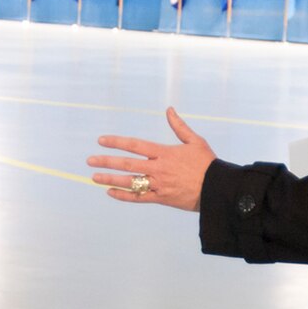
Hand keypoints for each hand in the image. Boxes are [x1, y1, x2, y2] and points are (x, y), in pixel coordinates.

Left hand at [89, 107, 214, 211]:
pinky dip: (123, 195)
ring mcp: (158, 185)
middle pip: (127, 164)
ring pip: (129, 181)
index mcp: (164, 153)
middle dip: (106, 161)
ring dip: (109, 178)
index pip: (135, 145)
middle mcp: (158, 168)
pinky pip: (138, 198)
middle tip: (90, 160)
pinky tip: (110, 192)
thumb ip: (179, 126)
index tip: (101, 140)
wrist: (217, 189)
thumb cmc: (208, 163)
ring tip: (93, 177)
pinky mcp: (161, 199)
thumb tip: (169, 110)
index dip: (116, 142)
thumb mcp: (195, 141)